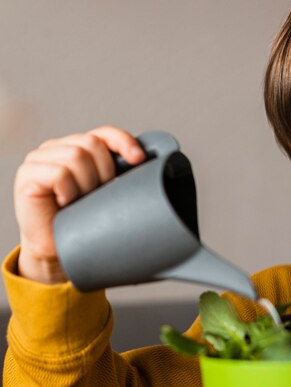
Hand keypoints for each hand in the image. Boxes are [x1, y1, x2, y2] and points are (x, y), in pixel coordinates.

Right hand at [14, 126, 144, 282]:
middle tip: (98, 195)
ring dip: (86, 185)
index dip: (123, 142)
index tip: (139, 159)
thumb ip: (123, 179)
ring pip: (76, 157)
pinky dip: (68, 191)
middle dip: (105, 172)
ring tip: (79, 202)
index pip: (104, 134)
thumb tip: (166, 172)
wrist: (57, 253)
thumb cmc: (85, 224)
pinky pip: (59, 174)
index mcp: (78, 149)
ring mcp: (40, 160)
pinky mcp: (28, 175)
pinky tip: (64, 204)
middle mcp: (57, 149)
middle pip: (92, 143)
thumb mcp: (108, 197)